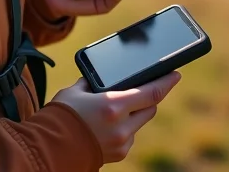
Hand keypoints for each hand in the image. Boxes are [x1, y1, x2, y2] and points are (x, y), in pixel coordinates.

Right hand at [52, 72, 180, 162]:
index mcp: (114, 105)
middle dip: (148, 97)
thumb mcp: (76, 90)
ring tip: (114, 109)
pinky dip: (125, 127)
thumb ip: (94, 82)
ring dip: (134, 113)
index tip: (175, 74)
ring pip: (140, 122)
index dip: (166, 82)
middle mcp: (123, 125)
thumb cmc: (62, 114)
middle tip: (142, 89)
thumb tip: (103, 75)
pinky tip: (107, 125)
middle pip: (150, 108)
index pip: (151, 93)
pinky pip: (130, 136)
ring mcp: (123, 142)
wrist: (52, 146)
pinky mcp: (120, 153)